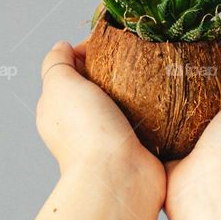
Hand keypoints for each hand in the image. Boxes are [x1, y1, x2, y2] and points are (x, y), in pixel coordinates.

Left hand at [36, 40, 164, 194]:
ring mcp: (111, 133)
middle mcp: (83, 121)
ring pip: (127, 98)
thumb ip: (56, 62)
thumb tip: (62, 46)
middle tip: (137, 54)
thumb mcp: (60, 86)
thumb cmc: (85, 132)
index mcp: (60, 108)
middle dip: (118, 66)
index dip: (90, 50)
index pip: (73, 68)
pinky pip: (148, 115)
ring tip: (155, 71)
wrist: (119, 177)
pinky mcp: (137, 142)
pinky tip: (164, 93)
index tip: (110, 42)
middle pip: (102, 81)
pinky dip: (155, 104)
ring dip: (140, 85)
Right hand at [163, 54, 220, 219]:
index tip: (219, 54)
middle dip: (203, 84)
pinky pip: (165, 133)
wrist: (210, 188)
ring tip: (163, 77)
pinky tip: (150, 102)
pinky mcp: (177, 158)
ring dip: (178, 101)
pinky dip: (158, 120)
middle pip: (218, 101)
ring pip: (190, 116)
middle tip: (186, 63)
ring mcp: (205, 151)